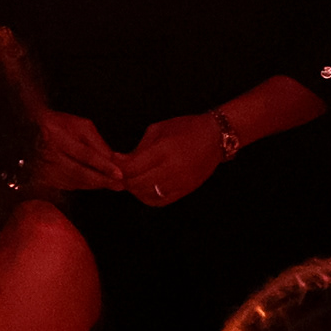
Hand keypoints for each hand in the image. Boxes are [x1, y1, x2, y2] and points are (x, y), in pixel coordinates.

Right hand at [35, 111, 128, 193]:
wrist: (30, 131)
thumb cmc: (58, 125)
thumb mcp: (80, 126)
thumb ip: (96, 142)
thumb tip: (112, 160)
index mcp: (58, 137)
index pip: (84, 155)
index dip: (103, 166)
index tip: (119, 174)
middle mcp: (49, 154)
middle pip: (79, 172)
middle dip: (101, 180)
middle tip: (119, 185)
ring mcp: (43, 168)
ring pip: (73, 182)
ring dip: (94, 185)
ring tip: (111, 185)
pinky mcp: (42, 177)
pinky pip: (66, 186)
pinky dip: (82, 186)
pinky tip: (94, 184)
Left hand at [118, 113, 232, 207]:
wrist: (216, 138)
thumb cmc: (185, 128)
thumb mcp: (158, 130)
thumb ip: (139, 148)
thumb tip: (122, 162)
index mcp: (163, 150)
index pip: (131, 168)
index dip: (117, 166)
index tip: (114, 160)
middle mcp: (171, 169)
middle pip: (136, 183)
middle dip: (124, 178)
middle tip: (121, 171)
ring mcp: (179, 183)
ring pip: (145, 195)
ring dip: (134, 188)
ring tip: (133, 178)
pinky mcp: (184, 191)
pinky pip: (159, 201)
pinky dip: (147, 197)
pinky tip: (145, 187)